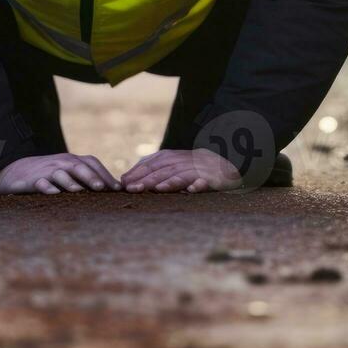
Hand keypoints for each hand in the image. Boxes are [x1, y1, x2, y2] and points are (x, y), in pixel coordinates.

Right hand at [0, 153, 119, 194]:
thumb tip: (113, 189)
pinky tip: (54, 193)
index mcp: (72, 160)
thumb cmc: (48, 174)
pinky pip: (40, 182)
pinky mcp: (33, 180)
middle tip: (102, 188)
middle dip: (91, 176)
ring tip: (79, 191)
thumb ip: (86, 178)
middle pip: (79, 166)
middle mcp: (62, 162)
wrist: (16, 171)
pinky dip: (47, 187)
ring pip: (60, 173)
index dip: (105, 174)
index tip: (117, 189)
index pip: (92, 163)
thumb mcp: (67, 173)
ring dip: (70, 182)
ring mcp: (47, 170)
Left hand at [121, 149, 242, 193]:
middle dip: (147, 179)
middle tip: (133, 189)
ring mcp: (198, 170)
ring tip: (158, 189)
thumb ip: (149, 169)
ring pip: (182, 175)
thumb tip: (123, 179)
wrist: (223, 165)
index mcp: (170, 158)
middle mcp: (183, 162)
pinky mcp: (213, 178)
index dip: (137, 173)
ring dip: (170, 182)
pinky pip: (206, 181)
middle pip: (163, 170)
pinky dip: (199, 185)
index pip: (151, 164)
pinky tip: (192, 190)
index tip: (123, 184)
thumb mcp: (169, 165)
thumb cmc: (190, 168)